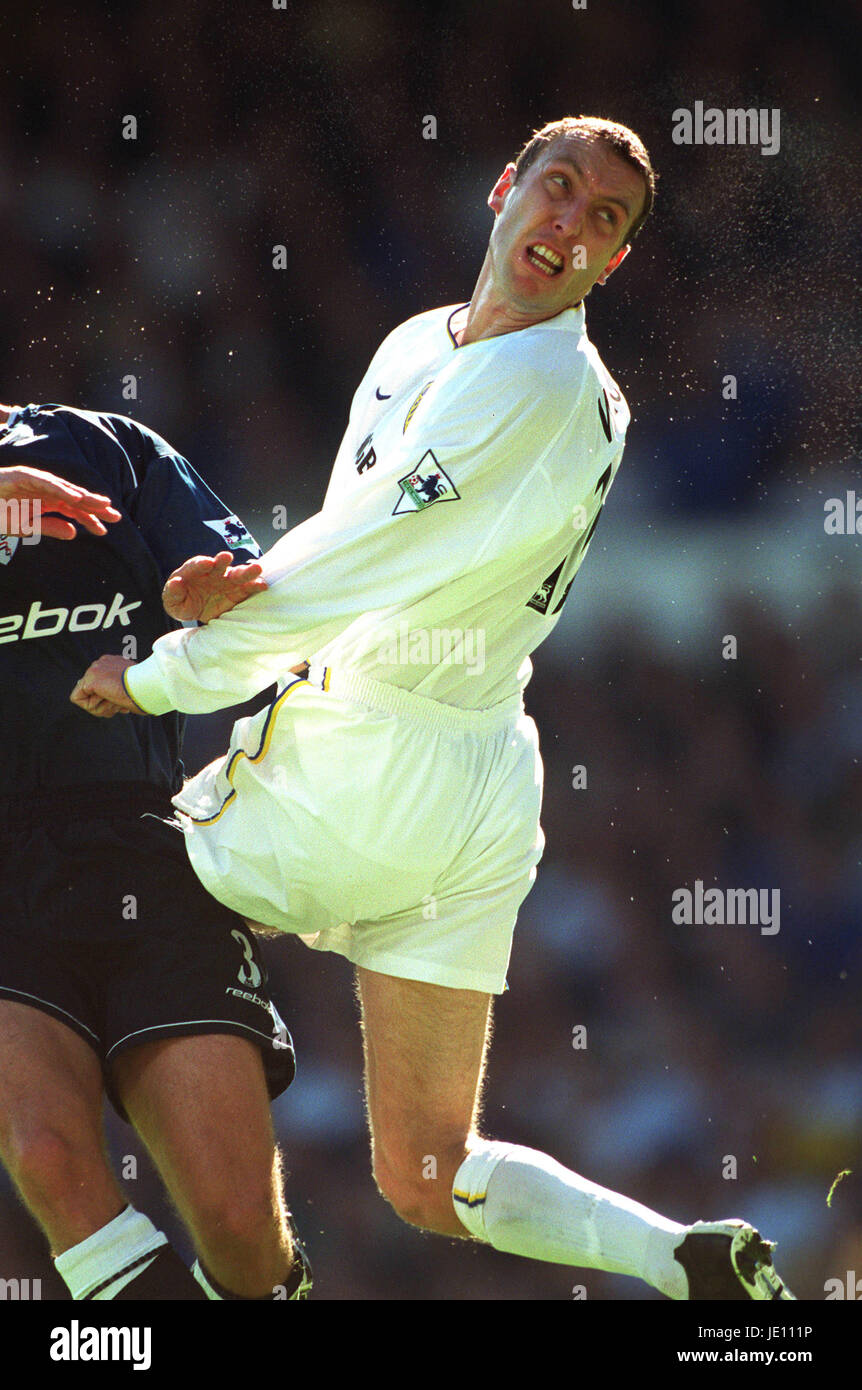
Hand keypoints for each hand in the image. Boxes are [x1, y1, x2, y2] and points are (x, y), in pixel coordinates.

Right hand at [0, 465, 121, 538]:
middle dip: (94, 506)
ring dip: (83, 495)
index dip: (89, 519)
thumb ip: (49, 528)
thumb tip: (74, 534)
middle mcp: (44, 490)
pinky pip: (45, 482)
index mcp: (46, 502)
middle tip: (115, 516)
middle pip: (74, 497)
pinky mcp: (23, 476)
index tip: (104, 530)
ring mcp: (34, 481)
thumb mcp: (26, 527)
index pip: (73, 510)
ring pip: (64, 488)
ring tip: (101, 504)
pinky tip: (75, 498)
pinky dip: (61, 489)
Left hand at [70, 655, 143, 717]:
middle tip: (121, 704)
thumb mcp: (134, 687)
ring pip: (86, 697)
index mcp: (113, 662)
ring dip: (103, 706)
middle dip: (106, 703)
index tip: (124, 703)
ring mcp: (94, 670)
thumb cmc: (147, 691)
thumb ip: (121, 688)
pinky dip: (92, 707)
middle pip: (92, 691)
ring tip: (118, 701)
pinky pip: (79, 700)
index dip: (111, 699)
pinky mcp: (90, 681)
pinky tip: (108, 701)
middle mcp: (101, 663)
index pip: (101, 685)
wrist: (148, 687)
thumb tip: (114, 701)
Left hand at [162, 551, 266, 622]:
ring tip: (256, 569)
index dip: (201, 563)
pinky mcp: (238, 592)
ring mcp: (227, 581)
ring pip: (237, 574)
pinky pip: (247, 588)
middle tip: (227, 557)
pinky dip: (255, 586)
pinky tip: (263, 585)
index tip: (207, 563)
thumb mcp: (172, 602)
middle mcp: (213, 573)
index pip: (197, 565)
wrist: (197, 610)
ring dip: (246, 571)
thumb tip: (176, 583)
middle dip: (223, 561)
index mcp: (194, 571)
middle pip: (219, 565)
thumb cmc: (183, 603)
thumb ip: (172, 593)